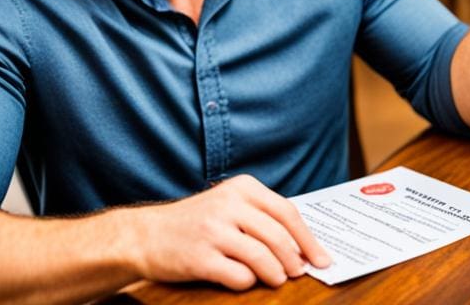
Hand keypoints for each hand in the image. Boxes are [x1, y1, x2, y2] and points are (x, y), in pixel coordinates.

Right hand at [131, 174, 331, 290]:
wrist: (146, 234)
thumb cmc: (196, 222)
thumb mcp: (229, 204)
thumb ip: (262, 217)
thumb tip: (302, 245)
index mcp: (242, 188)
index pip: (287, 212)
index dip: (308, 239)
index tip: (322, 257)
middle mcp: (228, 205)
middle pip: (279, 236)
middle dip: (295, 260)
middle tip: (299, 272)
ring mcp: (213, 231)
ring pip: (262, 257)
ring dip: (276, 273)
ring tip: (277, 279)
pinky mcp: (199, 258)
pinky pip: (238, 276)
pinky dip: (248, 282)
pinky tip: (244, 279)